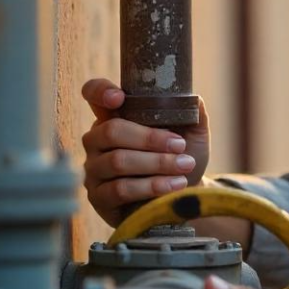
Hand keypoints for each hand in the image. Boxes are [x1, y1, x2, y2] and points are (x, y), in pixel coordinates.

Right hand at [80, 78, 211, 226]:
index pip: (93, 94)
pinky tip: (174, 185)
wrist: (183, 197)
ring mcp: (94, 170)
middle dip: (150, 138)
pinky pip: (120, 189)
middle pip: (111, 131)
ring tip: (185, 166)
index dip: (100, 91)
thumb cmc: (182, 159)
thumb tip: (195, 100)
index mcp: (114, 117)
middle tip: (180, 145)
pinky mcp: (99, 198)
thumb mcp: (191, 135)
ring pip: (118, 161)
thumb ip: (192, 114)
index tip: (120, 98)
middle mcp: (97, 141)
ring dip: (157, 163)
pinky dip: (151, 186)